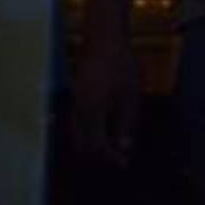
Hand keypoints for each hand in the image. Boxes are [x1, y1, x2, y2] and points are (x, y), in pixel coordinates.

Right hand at [72, 30, 142, 166]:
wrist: (103, 40)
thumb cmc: (121, 65)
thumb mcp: (131, 95)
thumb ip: (126, 124)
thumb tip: (124, 149)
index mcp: (90, 113)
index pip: (95, 147)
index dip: (109, 158)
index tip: (124, 164)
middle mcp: (77, 112)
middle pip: (82, 146)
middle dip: (99, 157)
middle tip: (118, 158)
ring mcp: (74, 105)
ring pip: (77, 136)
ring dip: (93, 146)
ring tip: (114, 148)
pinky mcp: (76, 98)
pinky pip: (78, 125)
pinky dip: (89, 134)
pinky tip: (105, 131)